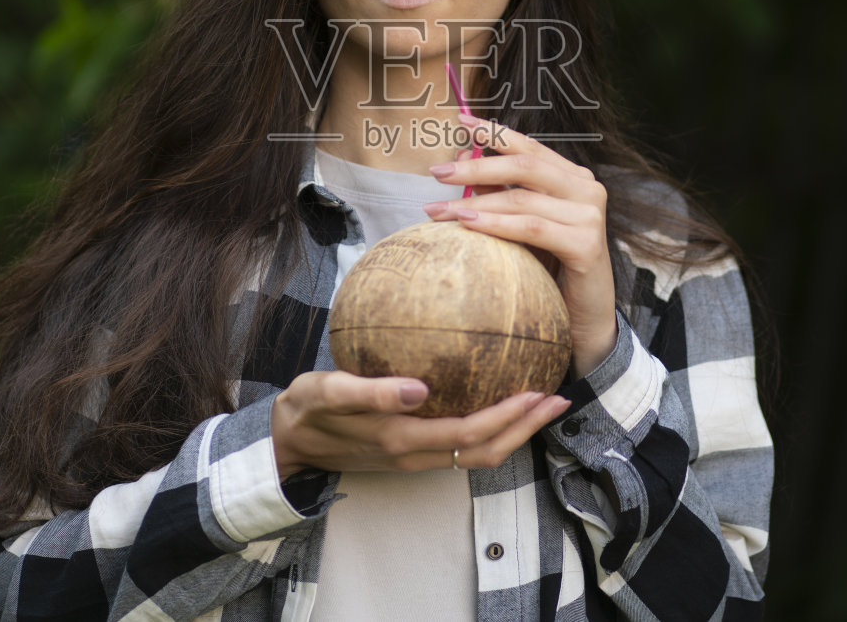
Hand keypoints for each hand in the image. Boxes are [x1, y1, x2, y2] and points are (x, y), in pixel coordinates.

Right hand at [271, 371, 570, 478]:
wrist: (287, 441)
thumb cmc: (306, 410)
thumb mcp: (328, 392)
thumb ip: (371, 392)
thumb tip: (418, 389)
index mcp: (401, 439)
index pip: (469, 434)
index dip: (508, 417)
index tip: (538, 391)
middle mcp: (415, 454)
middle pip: (486, 451)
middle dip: (527, 427)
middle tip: (559, 396)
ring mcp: (415, 457)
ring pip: (478, 454)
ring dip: (514, 432)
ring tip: (542, 401)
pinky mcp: (411, 450)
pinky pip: (461, 445)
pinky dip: (489, 427)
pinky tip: (497, 397)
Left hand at [423, 113, 618, 376]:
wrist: (584, 319)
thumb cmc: (550, 269)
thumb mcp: (521, 225)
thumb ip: (499, 194)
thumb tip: (461, 160)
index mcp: (572, 177)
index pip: (529, 147)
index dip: (495, 133)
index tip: (459, 121)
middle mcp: (586, 188)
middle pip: (524, 166)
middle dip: (476, 167)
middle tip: (437, 172)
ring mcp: (590, 215)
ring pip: (523, 199)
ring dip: (474, 203)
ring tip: (437, 210)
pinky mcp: (587, 244)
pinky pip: (532, 228)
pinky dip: (496, 224)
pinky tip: (466, 223)